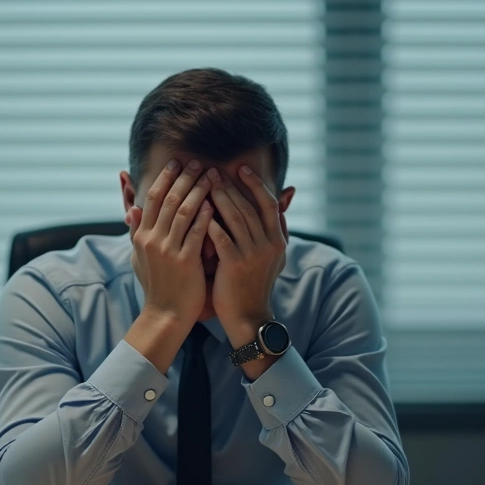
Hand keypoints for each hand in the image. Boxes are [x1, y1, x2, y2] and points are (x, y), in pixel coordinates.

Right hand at [127, 158, 214, 328]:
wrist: (165, 314)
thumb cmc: (157, 285)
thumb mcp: (140, 257)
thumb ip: (137, 232)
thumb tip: (131, 210)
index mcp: (142, 236)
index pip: (152, 198)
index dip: (165, 178)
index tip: (177, 162)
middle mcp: (152, 240)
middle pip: (168, 199)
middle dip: (184, 178)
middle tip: (198, 162)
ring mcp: (168, 250)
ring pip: (183, 211)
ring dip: (198, 191)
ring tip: (211, 176)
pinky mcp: (185, 261)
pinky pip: (197, 232)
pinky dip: (206, 215)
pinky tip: (216, 203)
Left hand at [204, 165, 288, 348]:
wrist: (248, 317)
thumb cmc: (255, 284)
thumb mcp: (274, 257)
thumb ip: (279, 229)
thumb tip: (286, 201)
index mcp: (278, 240)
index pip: (268, 203)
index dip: (255, 183)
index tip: (241, 168)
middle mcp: (268, 245)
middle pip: (248, 206)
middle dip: (230, 186)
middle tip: (213, 170)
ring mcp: (252, 255)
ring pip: (235, 217)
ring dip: (219, 197)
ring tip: (204, 183)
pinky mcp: (235, 265)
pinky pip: (221, 237)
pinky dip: (210, 221)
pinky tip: (198, 210)